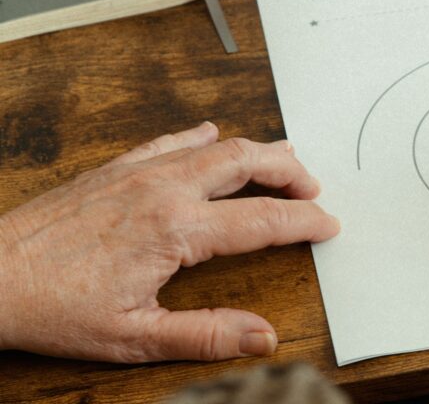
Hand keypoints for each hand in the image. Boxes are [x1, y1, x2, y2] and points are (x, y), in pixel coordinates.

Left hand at [0, 122, 339, 362]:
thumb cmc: (56, 308)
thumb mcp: (136, 336)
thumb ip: (207, 335)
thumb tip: (264, 336)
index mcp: (178, 230)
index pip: (264, 220)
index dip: (305, 221)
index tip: (328, 225)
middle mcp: (165, 190)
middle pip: (249, 162)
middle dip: (291, 172)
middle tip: (314, 186)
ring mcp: (140, 172)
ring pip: (217, 145)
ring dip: (257, 151)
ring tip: (284, 160)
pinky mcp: (117, 168)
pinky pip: (171, 140)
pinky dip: (202, 137)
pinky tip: (211, 136)